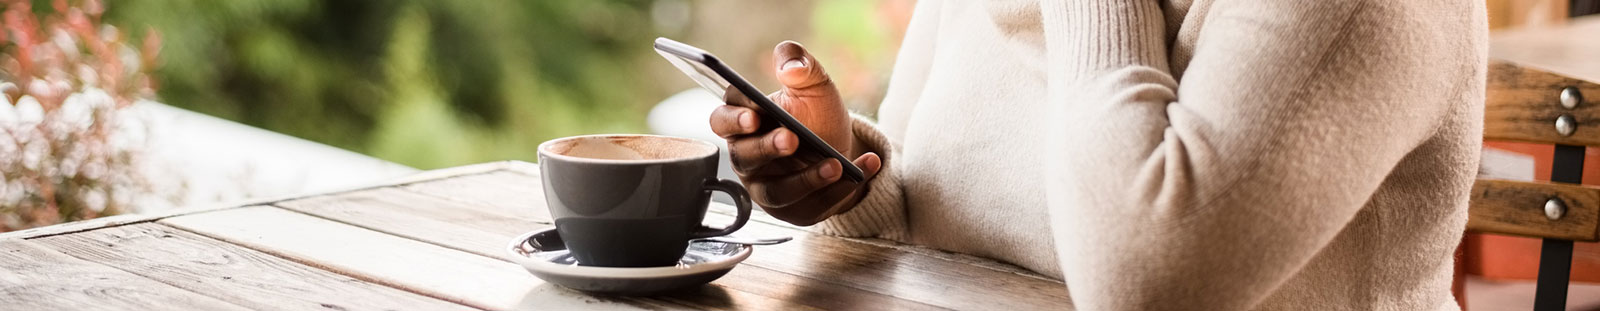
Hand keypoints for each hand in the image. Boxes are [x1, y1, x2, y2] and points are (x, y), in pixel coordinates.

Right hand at [709, 41, 882, 225]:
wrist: (842, 147)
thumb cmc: (815, 114)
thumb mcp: (812, 83)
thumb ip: (799, 62)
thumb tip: (791, 66)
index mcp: (743, 122)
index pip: (722, 120)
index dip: (733, 120)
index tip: (753, 116)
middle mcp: (748, 158)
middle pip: (745, 158)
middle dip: (767, 148)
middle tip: (792, 138)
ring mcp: (767, 188)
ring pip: (777, 191)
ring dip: (807, 179)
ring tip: (835, 165)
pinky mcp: (793, 210)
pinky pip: (811, 206)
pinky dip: (839, 190)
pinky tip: (863, 169)